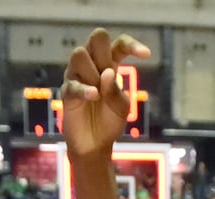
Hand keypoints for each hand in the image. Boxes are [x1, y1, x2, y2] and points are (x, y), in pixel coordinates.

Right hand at [61, 29, 150, 160]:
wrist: (95, 145)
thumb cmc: (109, 122)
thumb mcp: (121, 107)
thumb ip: (116, 90)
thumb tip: (108, 72)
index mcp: (110, 65)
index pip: (119, 45)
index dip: (132, 45)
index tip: (147, 55)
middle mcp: (92, 66)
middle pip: (96, 38)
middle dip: (104, 52)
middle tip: (108, 73)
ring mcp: (77, 77)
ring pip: (79, 54)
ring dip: (92, 72)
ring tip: (98, 93)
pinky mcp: (67, 92)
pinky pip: (73, 83)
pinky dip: (85, 89)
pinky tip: (94, 96)